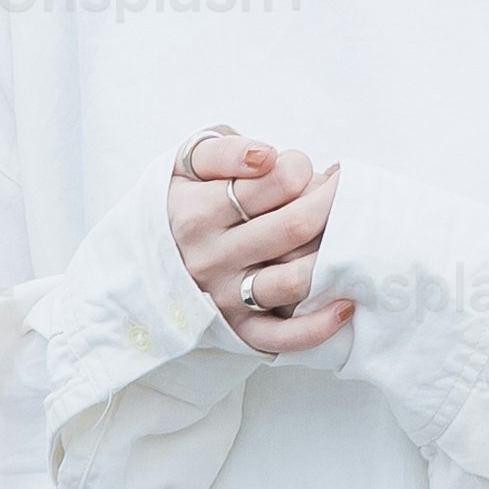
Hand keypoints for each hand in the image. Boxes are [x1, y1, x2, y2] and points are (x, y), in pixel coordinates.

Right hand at [168, 126, 348, 357]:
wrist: (142, 260)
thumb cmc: (183, 201)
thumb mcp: (187, 165)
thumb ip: (223, 152)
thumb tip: (264, 157)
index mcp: (198, 214)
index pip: (275, 182)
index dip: (300, 166)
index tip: (300, 166)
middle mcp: (211, 259)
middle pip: (294, 227)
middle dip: (332, 201)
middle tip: (342, 191)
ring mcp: (225, 298)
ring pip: (295, 280)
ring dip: (333, 254)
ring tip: (347, 234)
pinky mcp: (238, 329)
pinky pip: (282, 337)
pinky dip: (319, 326)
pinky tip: (347, 305)